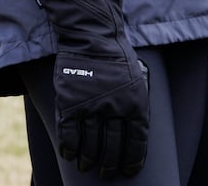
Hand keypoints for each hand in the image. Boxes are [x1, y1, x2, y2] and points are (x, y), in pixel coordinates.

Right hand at [32, 0, 149, 178]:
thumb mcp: (138, 77)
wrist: (93, 35)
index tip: (129, 170)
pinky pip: (69, 134)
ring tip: (88, 167)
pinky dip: (69, 148)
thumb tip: (136, 129)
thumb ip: (137, 102)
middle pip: (113, 146)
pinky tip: (70, 155)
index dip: (133, 158)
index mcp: (136, 101)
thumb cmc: (118, 57)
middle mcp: (115, 108)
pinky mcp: (70, 103)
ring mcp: (92, 106)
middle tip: (108, 172)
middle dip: (111, 163)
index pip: (137, 140)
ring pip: (90, 144)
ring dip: (90, 160)